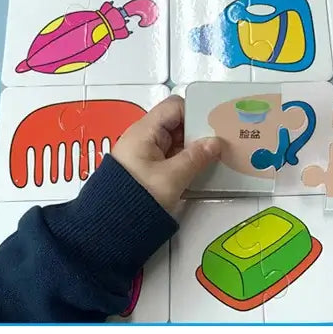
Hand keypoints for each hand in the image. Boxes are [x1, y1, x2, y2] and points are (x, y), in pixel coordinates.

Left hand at [112, 96, 220, 215]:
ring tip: (216, 154)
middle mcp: (144, 137)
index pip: (174, 107)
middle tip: (221, 140)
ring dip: (194, 147)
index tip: (214, 123)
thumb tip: (215, 142)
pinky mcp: (148, 168)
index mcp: (145, 131)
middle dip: (198, 130)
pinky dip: (186, 159)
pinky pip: (172, 155)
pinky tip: (202, 167)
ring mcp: (146, 153)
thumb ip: (196, 157)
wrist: (111, 226)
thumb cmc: (137, 197)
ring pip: (176, 140)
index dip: (195, 111)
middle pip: (177, 122)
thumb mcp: (172, 177)